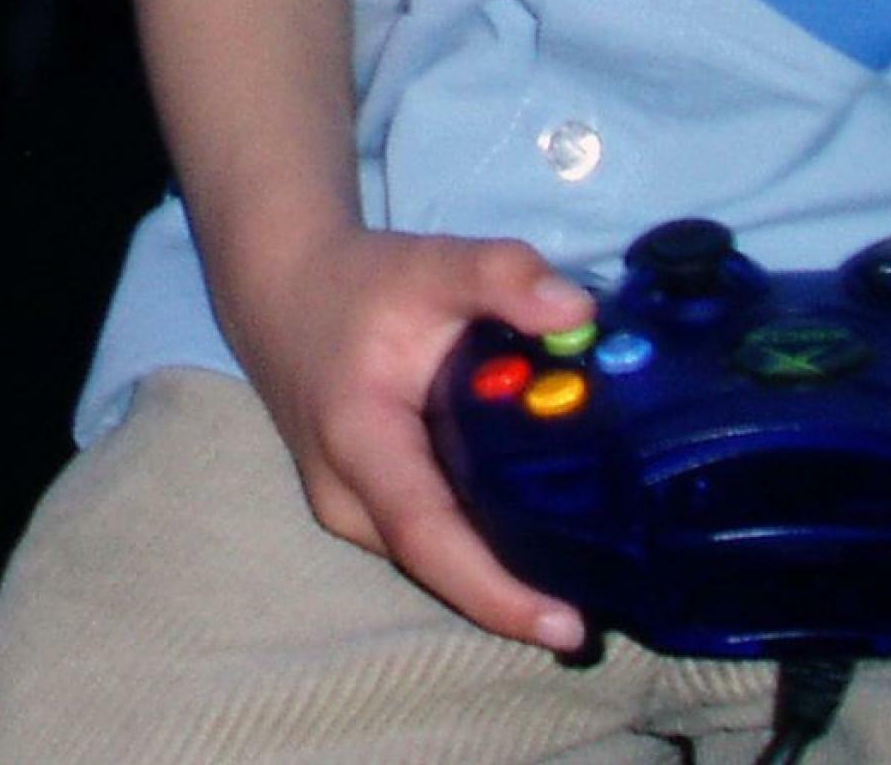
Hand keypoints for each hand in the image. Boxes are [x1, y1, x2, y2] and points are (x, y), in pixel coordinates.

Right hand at [224, 220, 597, 651]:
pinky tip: (536, 527)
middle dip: (518, 593)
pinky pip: (430, 538)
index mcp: (359, 442)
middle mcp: (346, 497)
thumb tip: (579, 313)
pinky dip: (480, 540)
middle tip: (608, 599)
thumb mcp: (429, 263)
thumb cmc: (357, 282)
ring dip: (500, 569)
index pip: (428, 535)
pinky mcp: (363, 506)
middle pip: (441, 563)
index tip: (566, 628)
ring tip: (586, 570)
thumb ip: (502, 276)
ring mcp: (349, 510)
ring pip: (435, 557)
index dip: (495, 591)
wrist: (282, 288)